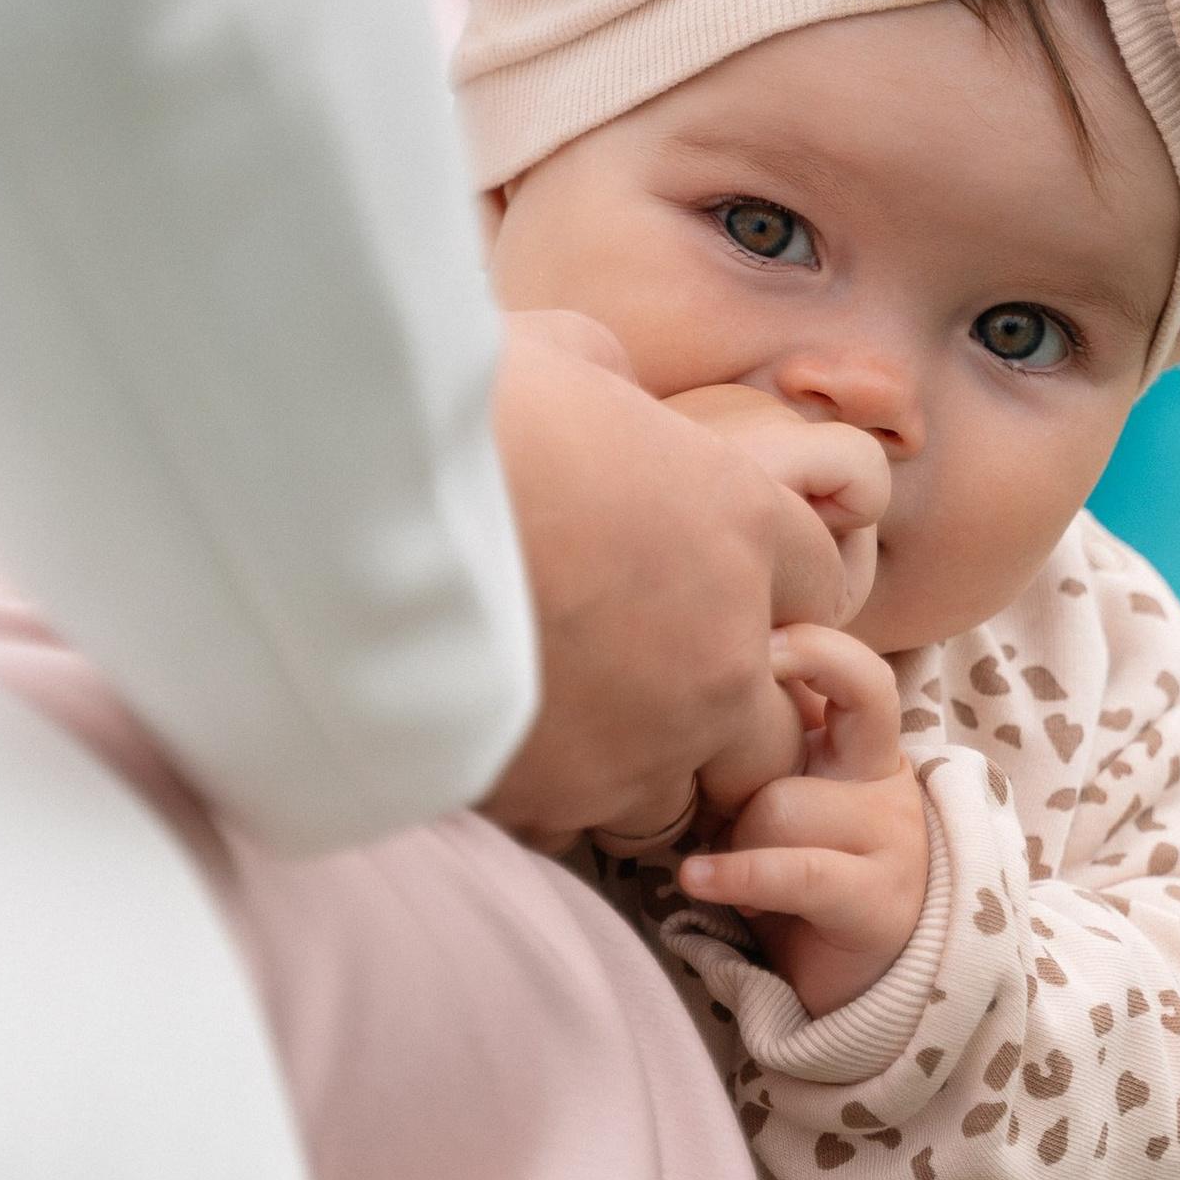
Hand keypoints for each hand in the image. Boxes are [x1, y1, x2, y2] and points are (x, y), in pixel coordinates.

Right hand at [477, 319, 855, 845]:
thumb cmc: (465, 409)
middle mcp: (724, 645)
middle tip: (651, 684)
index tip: (711, 585)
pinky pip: (584, 827)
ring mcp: (655, 736)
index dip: (767, 585)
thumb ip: (611, 382)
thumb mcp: (559, 352)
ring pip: (690, 796)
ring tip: (576, 740)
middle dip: (729, 714)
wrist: (360, 508)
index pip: (818, 580)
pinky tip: (506, 758)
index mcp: (742, 524)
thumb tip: (602, 384)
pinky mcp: (569, 797)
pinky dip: (556, 803)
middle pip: (779, 723)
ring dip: (647, 773)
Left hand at [678, 623, 929, 1017]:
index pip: (858, 675)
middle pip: (795, 740)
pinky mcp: (877, 900)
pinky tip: (696, 879)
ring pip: (782, 806)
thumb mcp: (781, 801)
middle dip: (738, 770)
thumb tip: (703, 675)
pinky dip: (737, 874)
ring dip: (736, 840)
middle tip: (713, 808)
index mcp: (866, 751)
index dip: (814, 649)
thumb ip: (763, 745)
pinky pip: (794, 870)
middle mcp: (886, 784)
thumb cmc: (799, 881)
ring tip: (729, 868)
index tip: (760, 642)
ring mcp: (891, 841)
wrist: (860, 988)